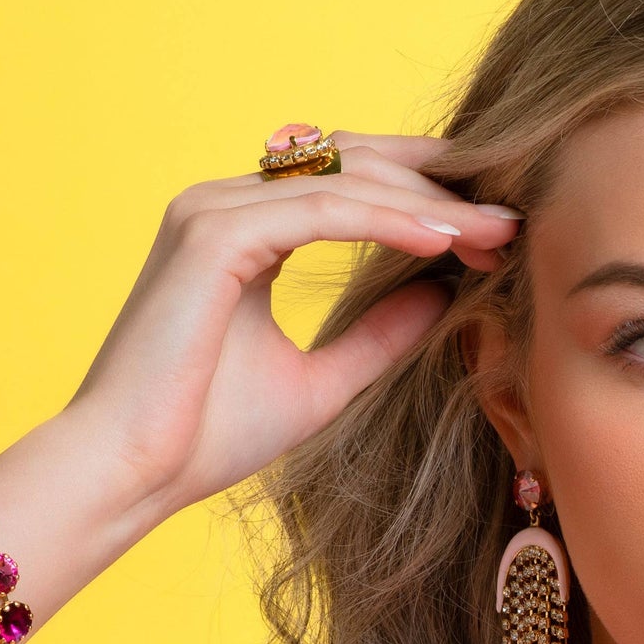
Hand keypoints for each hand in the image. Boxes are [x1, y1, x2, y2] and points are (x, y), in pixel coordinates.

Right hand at [62, 131, 521, 515]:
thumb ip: (379, 334)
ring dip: (427, 205)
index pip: (349, 187)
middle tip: (511, 219)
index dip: (425, 197)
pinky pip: (321, 212)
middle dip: (438, 189)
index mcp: (241, 230)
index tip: (494, 228)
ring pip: (345, 184)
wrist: (132, 474)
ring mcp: (211, 210)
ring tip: (494, 232)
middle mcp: (223, 204)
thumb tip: (445, 296)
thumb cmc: (206, 436)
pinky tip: (443, 241)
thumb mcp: (324, 380)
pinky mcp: (211, 234)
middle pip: (353, 168)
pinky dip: (388, 222)